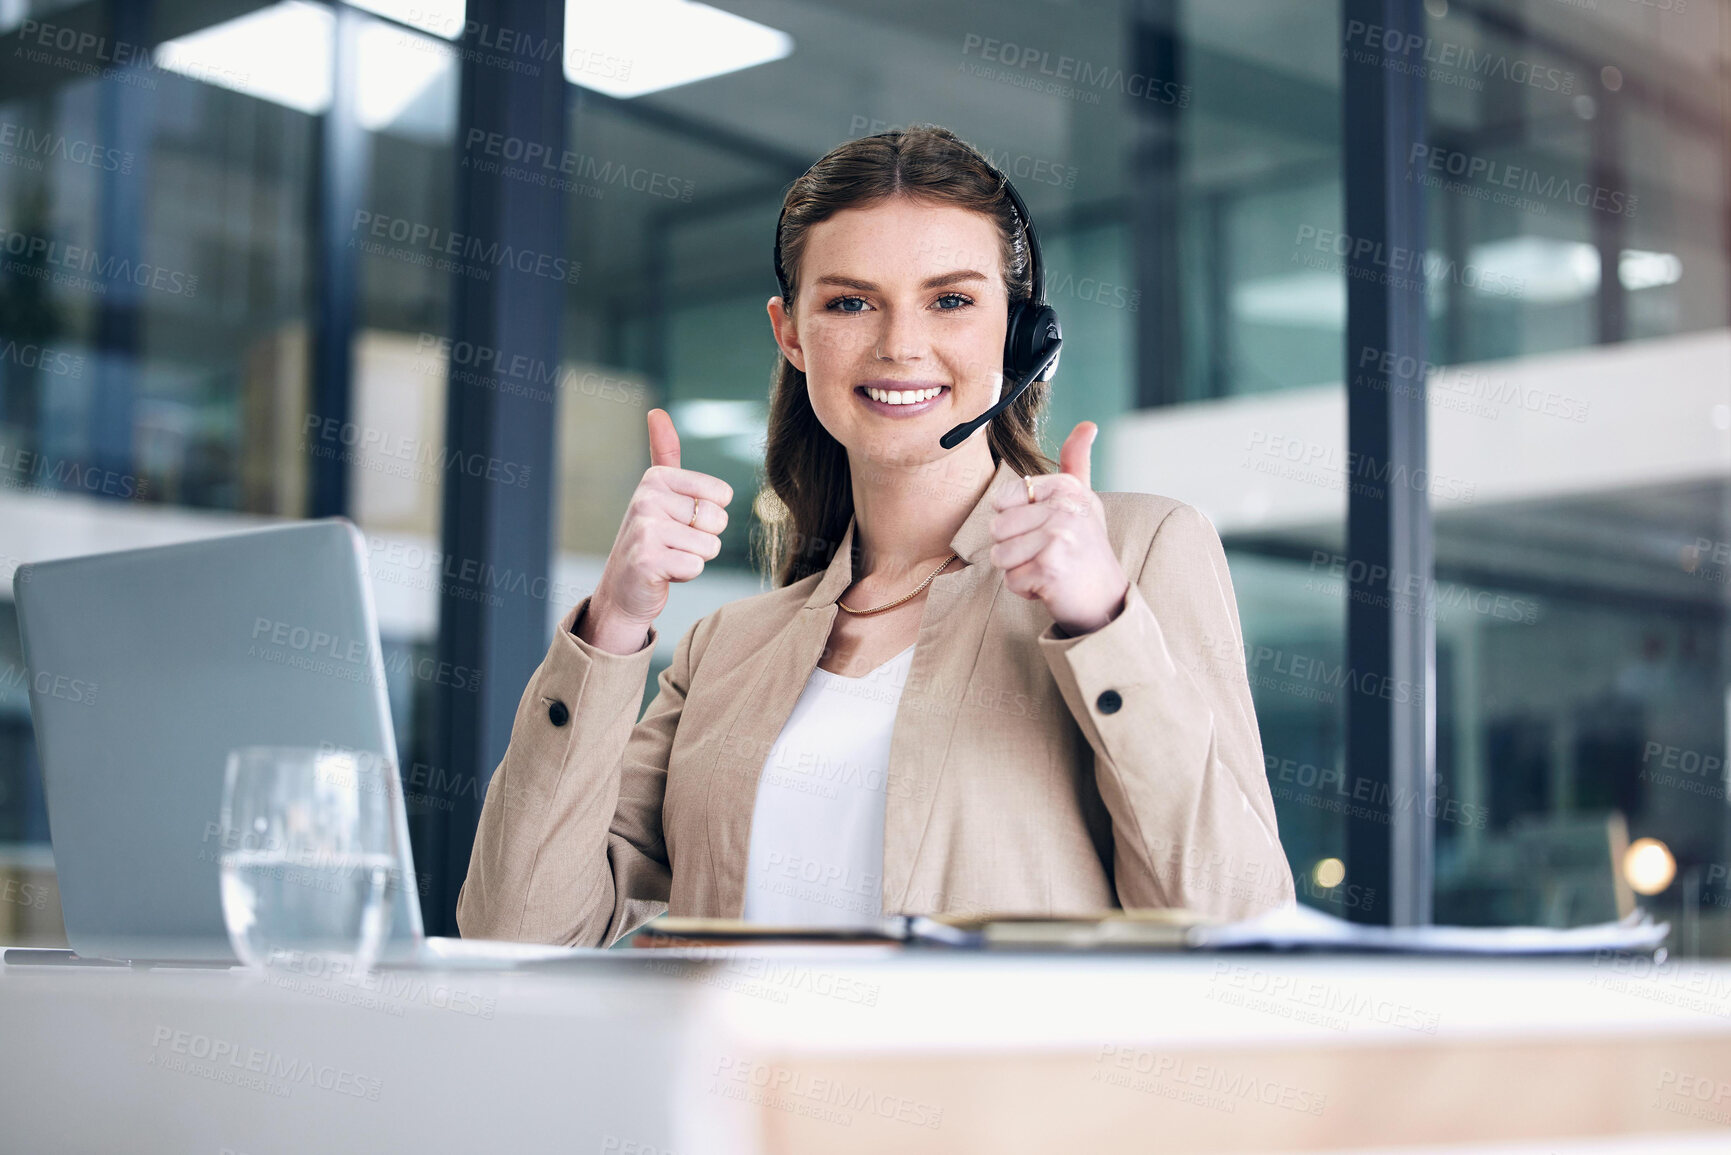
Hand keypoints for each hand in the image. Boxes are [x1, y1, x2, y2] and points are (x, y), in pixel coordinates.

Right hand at [580, 408, 732, 652]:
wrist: (624, 589)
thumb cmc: (651, 539)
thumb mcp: (658, 493)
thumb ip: (663, 453)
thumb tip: (656, 412)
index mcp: (656, 478)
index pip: (722, 495)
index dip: (709, 516)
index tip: (680, 522)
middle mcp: (647, 498)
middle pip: (717, 520)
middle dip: (703, 539)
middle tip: (674, 544)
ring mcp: (645, 529)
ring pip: (710, 545)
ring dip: (694, 558)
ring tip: (667, 556)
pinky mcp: (647, 560)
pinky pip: (696, 566)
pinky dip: (685, 575)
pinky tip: (663, 572)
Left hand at [987, 421, 1129, 636]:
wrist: (1107, 598)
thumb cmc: (1086, 547)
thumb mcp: (1082, 499)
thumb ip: (1076, 462)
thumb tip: (1087, 425)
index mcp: (1066, 487)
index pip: (1002, 499)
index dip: (1015, 521)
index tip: (1045, 530)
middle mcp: (1065, 507)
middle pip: (997, 528)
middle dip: (1014, 548)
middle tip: (1047, 554)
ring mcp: (1058, 537)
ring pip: (999, 555)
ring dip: (1018, 569)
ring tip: (1048, 568)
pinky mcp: (1050, 567)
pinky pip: (1010, 579)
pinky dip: (1025, 590)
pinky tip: (1050, 585)